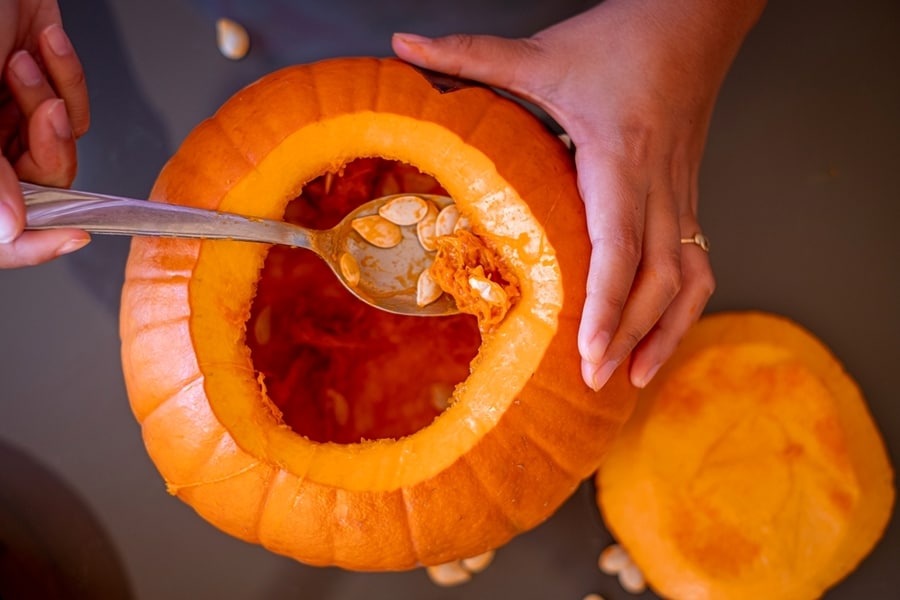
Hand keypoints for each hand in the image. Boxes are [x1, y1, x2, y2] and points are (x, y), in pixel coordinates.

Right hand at [0, 0, 89, 266]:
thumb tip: (6, 230)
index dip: (32, 244)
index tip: (73, 238)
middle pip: (41, 187)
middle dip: (48, 147)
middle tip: (44, 110)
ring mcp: (9, 116)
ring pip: (62, 147)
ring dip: (52, 101)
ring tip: (23, 61)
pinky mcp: (43, 88)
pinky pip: (78, 108)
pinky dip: (68, 76)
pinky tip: (42, 42)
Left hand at [393, 0, 764, 388]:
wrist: (696, 19)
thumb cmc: (624, 39)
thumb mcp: (544, 52)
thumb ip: (472, 53)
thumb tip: (402, 41)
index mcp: (621, 157)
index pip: (619, 247)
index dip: (608, 306)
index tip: (591, 354)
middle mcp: (659, 187)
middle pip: (658, 279)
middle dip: (629, 337)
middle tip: (595, 384)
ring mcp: (682, 196)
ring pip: (689, 280)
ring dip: (665, 333)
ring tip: (632, 378)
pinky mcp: (688, 198)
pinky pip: (696, 264)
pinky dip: (681, 308)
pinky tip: (658, 333)